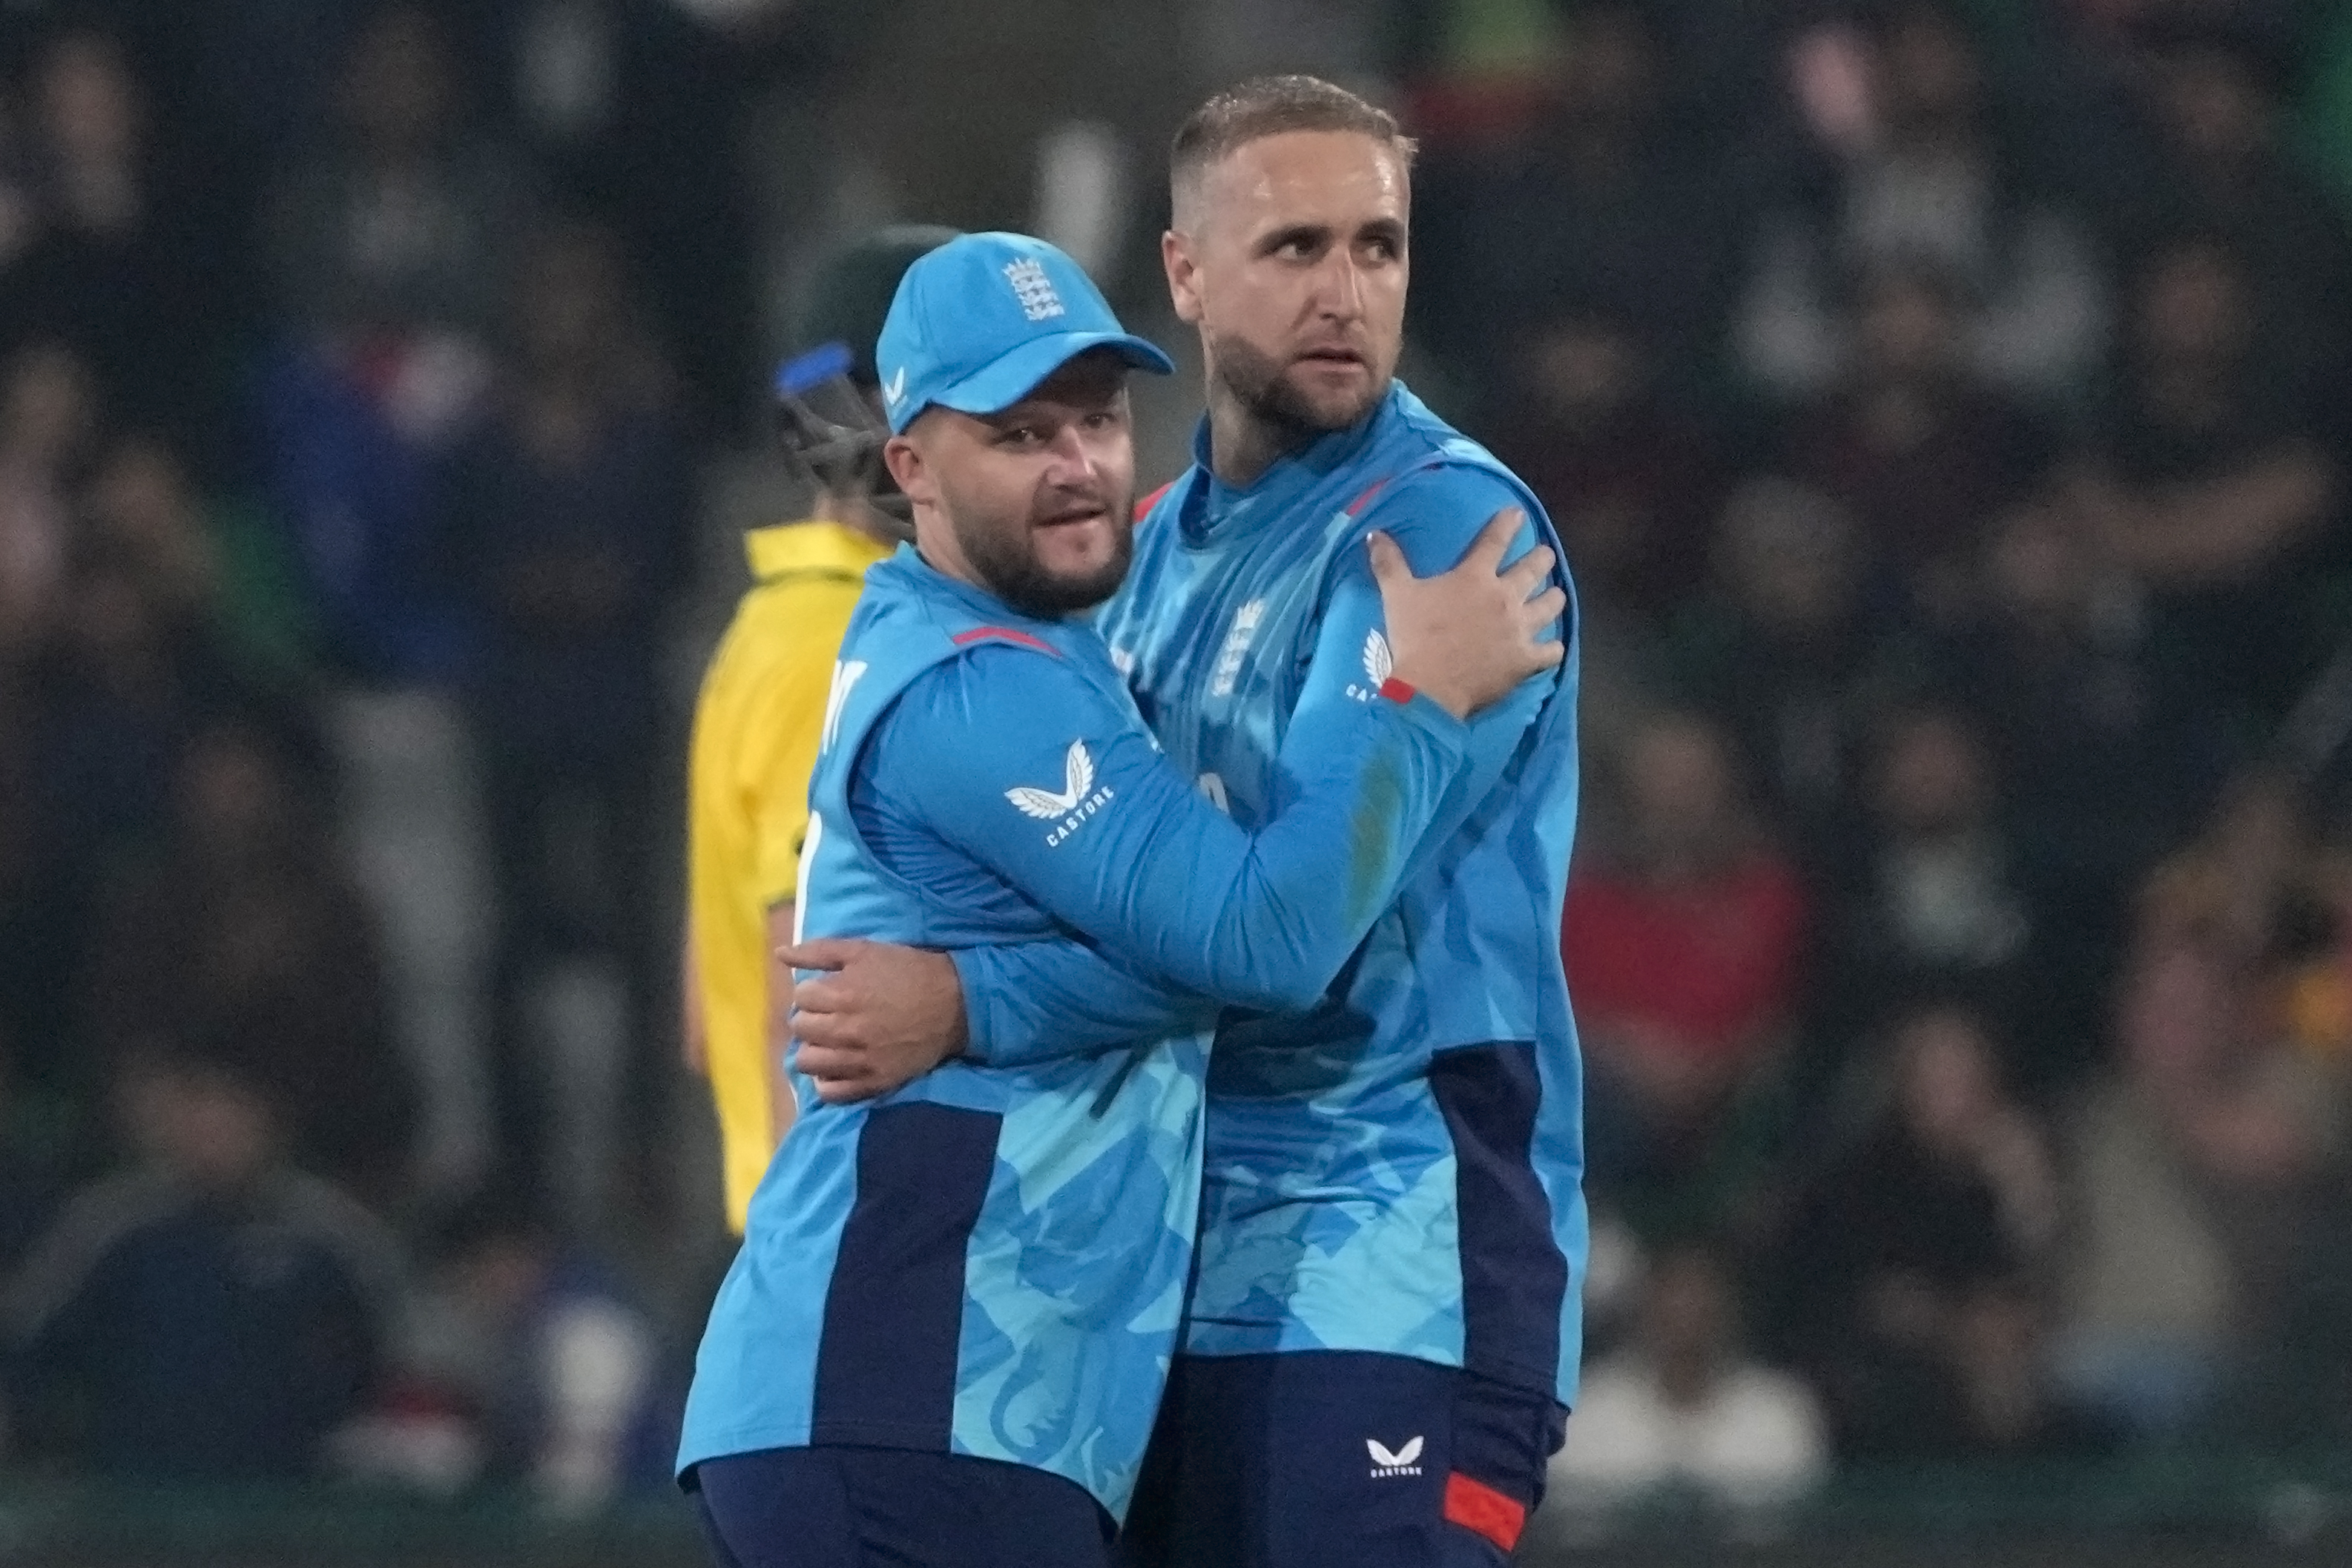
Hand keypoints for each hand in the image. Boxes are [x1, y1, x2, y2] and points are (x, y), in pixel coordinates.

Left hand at [776, 938, 968, 1103]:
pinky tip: (837, 1065)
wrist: (954, 1003)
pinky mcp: (873, 1082)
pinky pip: (831, 1092)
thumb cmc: (908, 971)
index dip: (813, 991)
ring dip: (814, 1047)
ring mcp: (859, 1060)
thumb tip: (780, 954)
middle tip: (830, 1014)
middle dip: (811, 1017)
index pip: (800, 997)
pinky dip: (827, 1080)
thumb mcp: (864, 950)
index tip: (829, 990)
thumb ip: (818, 951)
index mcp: (842, 994)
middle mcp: (846, 1030)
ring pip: (808, 1061)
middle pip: (800, 1028)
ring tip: (831, 1040)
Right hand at [1371, 507, 1564, 717]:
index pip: (1495, 541)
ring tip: (1556, 595)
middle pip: (1534, 569)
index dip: (1508, 524)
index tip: (1518, 514)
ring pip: (1551, 606)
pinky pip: (1552, 650)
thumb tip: (1374, 534)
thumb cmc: (1414, 638)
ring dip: (1555, 598)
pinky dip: (1553, 647)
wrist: (1430, 687)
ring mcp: (1520, 629)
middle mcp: (1505, 597)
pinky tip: (1552, 646)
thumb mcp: (1396, 595)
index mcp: (1475, 578)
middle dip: (1543, 558)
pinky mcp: (1526, 659)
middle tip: (1546, 554)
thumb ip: (1388, 563)